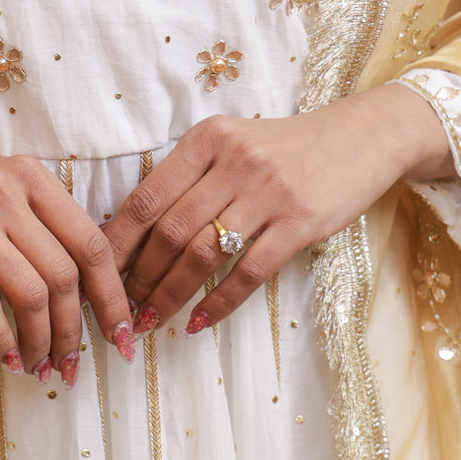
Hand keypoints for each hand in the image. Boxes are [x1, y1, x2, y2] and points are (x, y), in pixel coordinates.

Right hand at [0, 131, 132, 383]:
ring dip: (41, 341)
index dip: (113, 295)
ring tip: (40, 367)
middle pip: (66, 275)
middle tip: (75, 366)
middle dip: (78, 330)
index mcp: (31, 177)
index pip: (92, 242)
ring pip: (31, 294)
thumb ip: (39, 225)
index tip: (123, 333)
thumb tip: (87, 290)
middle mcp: (6, 192)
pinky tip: (6, 358)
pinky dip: (2, 340)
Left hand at [103, 82, 451, 333]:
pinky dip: (218, 303)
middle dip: (138, 278)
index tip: (98, 275)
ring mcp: (269, 192)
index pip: (146, 197)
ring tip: (151, 322)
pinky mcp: (301, 222)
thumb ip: (189, 176)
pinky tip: (199, 322)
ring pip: (203, 254)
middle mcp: (234, 161)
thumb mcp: (232, 142)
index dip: (117, 242)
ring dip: (170, 295)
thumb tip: (133, 231)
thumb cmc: (286, 147)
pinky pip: (248, 272)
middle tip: (122, 309)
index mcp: (207, 138)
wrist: (362, 137)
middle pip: (169, 231)